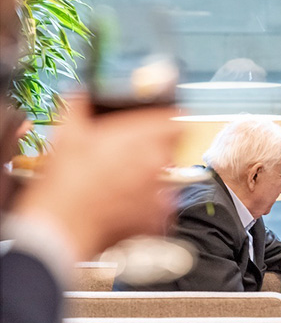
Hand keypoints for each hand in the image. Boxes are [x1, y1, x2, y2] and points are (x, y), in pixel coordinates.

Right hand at [12, 94, 179, 260]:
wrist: (63, 226)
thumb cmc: (66, 183)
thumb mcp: (69, 134)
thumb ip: (79, 106)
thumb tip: (80, 95)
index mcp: (143, 138)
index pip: (176, 120)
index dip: (166, 120)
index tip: (159, 124)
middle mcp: (158, 164)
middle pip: (169, 150)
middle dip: (152, 151)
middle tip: (127, 157)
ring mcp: (162, 193)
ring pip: (165, 179)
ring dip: (149, 179)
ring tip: (120, 185)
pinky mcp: (159, 219)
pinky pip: (160, 207)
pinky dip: (146, 206)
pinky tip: (123, 205)